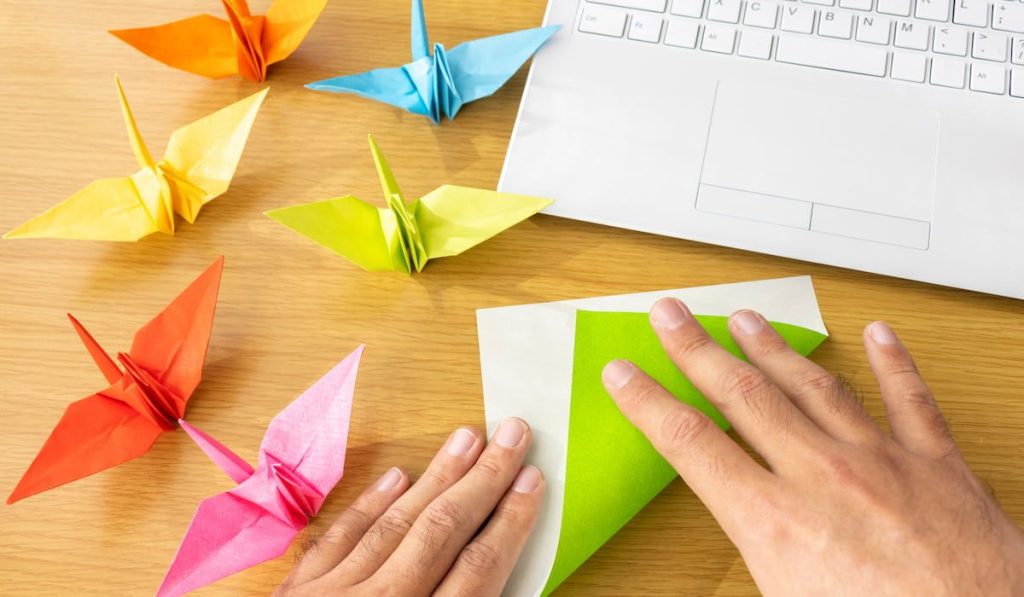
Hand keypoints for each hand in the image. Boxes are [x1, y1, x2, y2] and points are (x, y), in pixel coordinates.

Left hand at [274, 419, 543, 596]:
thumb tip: (498, 591)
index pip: (477, 570)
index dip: (510, 522)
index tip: (533, 481)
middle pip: (442, 532)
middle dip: (483, 480)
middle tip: (512, 434)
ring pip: (394, 524)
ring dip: (435, 477)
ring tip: (466, 438)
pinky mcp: (297, 595)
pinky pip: (339, 537)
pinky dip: (370, 503)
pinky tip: (396, 476)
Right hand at [603, 298, 1023, 595]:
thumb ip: (748, 567)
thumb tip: (719, 567)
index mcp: (775, 522)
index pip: (690, 444)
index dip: (648, 402)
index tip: (625, 374)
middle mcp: (822, 478)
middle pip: (743, 396)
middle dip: (698, 350)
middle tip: (673, 316)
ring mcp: (882, 464)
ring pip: (815, 387)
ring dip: (774, 349)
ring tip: (746, 320)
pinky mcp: (939, 468)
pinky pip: (912, 401)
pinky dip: (895, 364)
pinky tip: (879, 335)